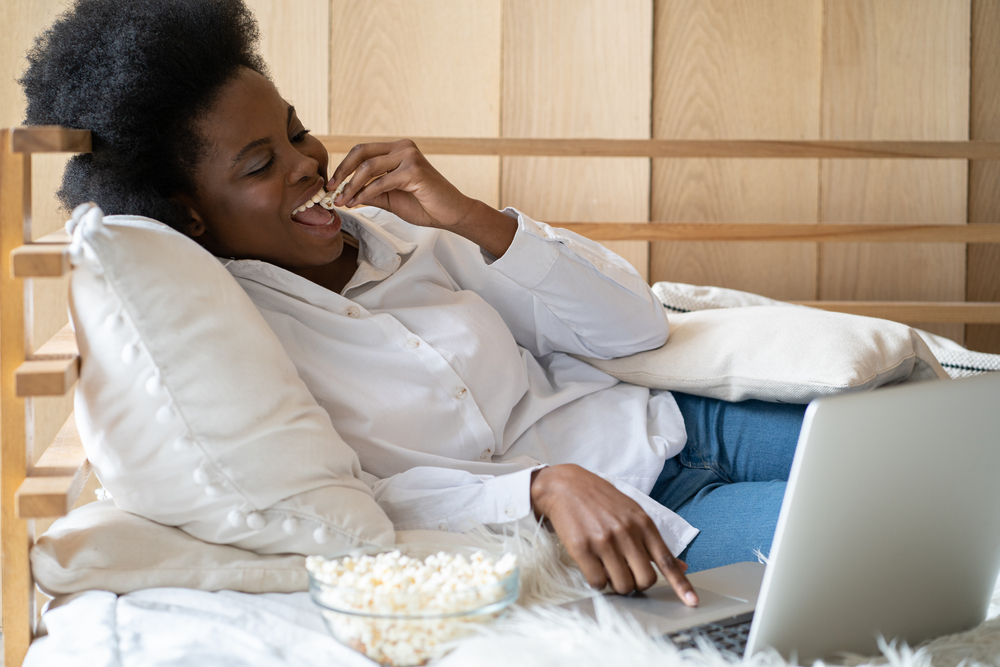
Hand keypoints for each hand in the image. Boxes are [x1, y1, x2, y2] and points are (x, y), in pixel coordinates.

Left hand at [329, 140, 516, 257]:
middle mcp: (403, 147)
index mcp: (398, 150)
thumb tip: (344, 194)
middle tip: (331, 190)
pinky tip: (357, 203)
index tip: (332, 185)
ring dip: (352, 186)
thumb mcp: (390, 198)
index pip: (363, 151)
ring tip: (343, 201)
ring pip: (369, 167)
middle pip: (362, 153)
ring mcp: (410, 156)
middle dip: (343, 172)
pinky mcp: (414, 170)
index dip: (344, 167)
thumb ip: (369, 192)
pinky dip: (366, 193)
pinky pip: (381, 182)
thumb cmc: (424, 205)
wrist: (451, 214)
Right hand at [530, 464, 698, 605]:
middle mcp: (626, 532)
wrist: (566, 486)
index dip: (681, 585)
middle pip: (645, 580)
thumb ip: (654, 542)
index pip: (666, 560)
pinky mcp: (582, 548)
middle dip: (638, 583)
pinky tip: (594, 567)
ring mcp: (604, 541)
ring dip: (617, 584)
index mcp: (643, 524)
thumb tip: (681, 566)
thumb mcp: (633, 514)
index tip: (692, 603)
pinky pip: (598, 582)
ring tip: (609, 568)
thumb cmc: (602, 501)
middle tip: (627, 573)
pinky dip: (598, 581)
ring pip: (622, 585)